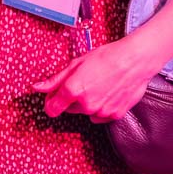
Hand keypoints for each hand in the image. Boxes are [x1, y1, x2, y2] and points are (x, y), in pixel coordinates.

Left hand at [33, 37, 160, 122]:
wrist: (134, 61)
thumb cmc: (107, 57)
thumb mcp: (76, 64)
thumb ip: (55, 80)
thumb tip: (38, 87)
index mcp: (73, 90)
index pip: (52, 109)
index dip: (50, 102)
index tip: (53, 97)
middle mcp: (86, 104)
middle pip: (69, 108)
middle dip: (72, 98)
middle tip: (83, 81)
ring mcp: (101, 111)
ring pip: (86, 111)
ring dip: (87, 102)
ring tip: (98, 84)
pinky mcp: (114, 115)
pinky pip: (101, 115)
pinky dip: (102, 107)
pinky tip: (107, 92)